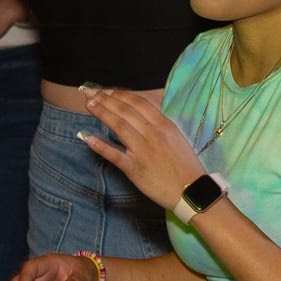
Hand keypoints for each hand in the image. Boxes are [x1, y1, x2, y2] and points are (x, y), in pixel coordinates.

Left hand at [75, 84, 209, 211]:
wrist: (193, 190)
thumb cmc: (186, 165)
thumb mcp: (177, 138)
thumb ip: (160, 125)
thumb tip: (143, 115)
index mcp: (165, 125)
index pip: (139, 103)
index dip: (121, 94)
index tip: (108, 90)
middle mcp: (153, 134)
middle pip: (126, 111)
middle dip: (107, 99)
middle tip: (91, 93)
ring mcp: (143, 151)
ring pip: (119, 126)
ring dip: (103, 113)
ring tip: (90, 104)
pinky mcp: (135, 169)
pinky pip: (115, 155)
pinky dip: (100, 145)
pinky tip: (87, 137)